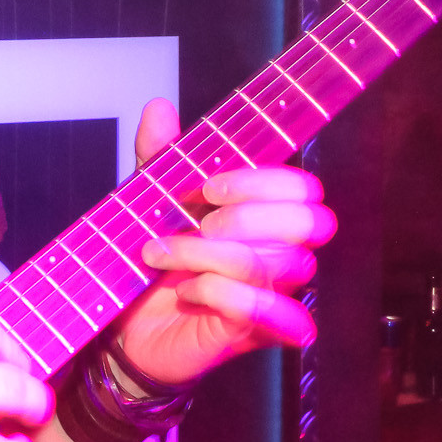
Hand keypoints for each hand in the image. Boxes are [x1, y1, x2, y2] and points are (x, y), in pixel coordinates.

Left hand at [109, 98, 336, 386]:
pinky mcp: (257, 333)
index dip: (259, 181)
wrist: (132, 330)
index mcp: (267, 218)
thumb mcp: (153, 203)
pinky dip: (214, 292)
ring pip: (269, 263)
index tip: (206, 188)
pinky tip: (186, 291)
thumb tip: (158, 107)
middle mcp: (282, 255)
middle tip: (195, 223)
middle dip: (244, 216)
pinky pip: (259, 307)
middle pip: (309, 223)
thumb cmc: (158, 266)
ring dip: (204, 253)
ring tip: (161, 255)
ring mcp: (274, 295)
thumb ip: (160, 157)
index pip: (303, 188)